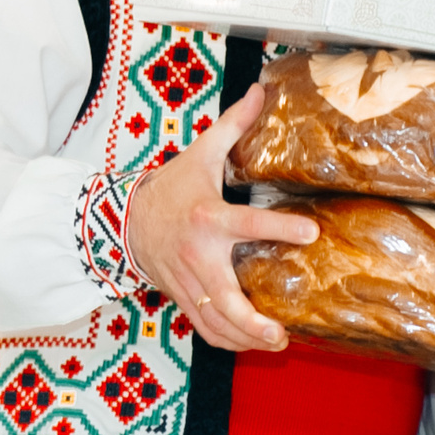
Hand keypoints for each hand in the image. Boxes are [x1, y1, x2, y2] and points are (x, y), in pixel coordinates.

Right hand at [121, 82, 315, 353]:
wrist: (123, 218)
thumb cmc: (169, 188)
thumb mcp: (199, 154)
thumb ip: (233, 126)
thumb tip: (260, 90)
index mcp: (209, 218)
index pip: (248, 225)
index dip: (280, 229)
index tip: (311, 232)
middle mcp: (198, 256)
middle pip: (226, 298)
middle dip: (253, 322)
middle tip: (280, 332)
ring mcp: (188, 281)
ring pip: (214, 321)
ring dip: (242, 338)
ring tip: (272, 342)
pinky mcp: (181, 296)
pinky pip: (202, 327)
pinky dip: (225, 340)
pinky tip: (247, 343)